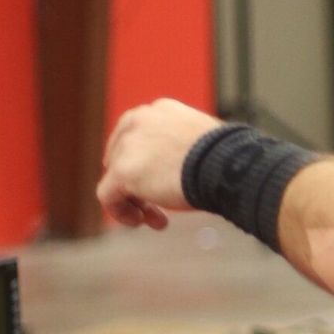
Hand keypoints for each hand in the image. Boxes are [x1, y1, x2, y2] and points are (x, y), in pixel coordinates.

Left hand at [98, 99, 223, 230]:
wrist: (225, 164)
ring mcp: (127, 145)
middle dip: (138, 184)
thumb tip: (182, 167)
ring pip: (116, 177)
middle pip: (124, 156)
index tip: (157, 181)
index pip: (138, 136)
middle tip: (156, 205)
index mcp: (160, 111)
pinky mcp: (121, 171)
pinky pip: (108, 195)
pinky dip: (120, 211)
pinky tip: (140, 222)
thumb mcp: (202, 143)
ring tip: (153, 219)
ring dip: (134, 200)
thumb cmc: (225, 158)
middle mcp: (139, 121)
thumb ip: (182, 149)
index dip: (143, 162)